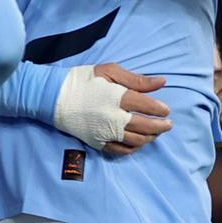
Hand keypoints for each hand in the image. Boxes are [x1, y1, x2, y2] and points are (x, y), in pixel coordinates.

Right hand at [53, 64, 171, 154]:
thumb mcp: (109, 71)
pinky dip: (133, 149)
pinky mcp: (97, 142)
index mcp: (117, 98)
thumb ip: (136, 79)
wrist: (54, 97)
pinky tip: (138, 143)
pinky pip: (121, 151)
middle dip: (161, 126)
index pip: (148, 106)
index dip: (160, 109)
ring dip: (150, 138)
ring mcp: (105, 132)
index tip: (166, 110)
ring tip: (155, 133)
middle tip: (168, 124)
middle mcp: (113, 118)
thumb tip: (162, 82)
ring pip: (136, 141)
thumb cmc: (82, 80)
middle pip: (145, 127)